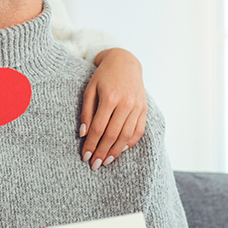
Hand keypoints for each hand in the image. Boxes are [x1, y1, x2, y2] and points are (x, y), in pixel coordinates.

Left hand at [80, 48, 146, 169]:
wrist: (125, 62)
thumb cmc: (103, 76)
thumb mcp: (90, 90)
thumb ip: (86, 112)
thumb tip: (83, 134)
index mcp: (109, 97)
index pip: (99, 128)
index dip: (91, 144)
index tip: (84, 156)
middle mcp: (125, 103)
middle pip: (112, 135)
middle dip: (102, 152)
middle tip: (94, 165)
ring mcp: (137, 106)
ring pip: (126, 136)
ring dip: (116, 152)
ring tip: (106, 161)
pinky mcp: (144, 109)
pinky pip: (138, 130)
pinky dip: (130, 143)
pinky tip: (121, 150)